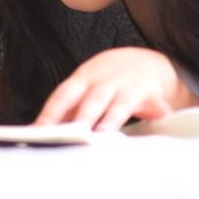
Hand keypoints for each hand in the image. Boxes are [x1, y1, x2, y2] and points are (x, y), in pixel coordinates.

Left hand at [36, 47, 188, 130]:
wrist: (147, 63)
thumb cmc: (108, 83)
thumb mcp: (87, 89)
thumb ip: (71, 110)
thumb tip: (45, 135)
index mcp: (83, 79)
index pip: (63, 95)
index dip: (51, 113)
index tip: (39, 131)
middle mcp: (104, 81)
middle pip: (92, 99)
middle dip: (82, 117)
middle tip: (73, 135)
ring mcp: (128, 86)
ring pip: (120, 103)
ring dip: (113, 118)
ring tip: (105, 134)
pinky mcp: (151, 93)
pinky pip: (155, 103)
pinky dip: (158, 110)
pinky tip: (159, 117)